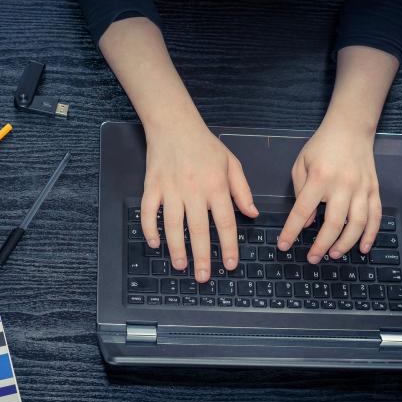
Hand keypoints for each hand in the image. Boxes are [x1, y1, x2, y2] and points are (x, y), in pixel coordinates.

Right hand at [140, 120, 257, 282]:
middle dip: (202, 257)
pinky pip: (149, 212)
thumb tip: (252, 214)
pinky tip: (155, 243)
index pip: (225, 222)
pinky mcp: (152, 186)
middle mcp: (193, 190)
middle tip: (204, 277)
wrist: (174, 124)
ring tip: (181, 266)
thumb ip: (242, 190)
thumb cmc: (204, 144)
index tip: (230, 264)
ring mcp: (170, 189)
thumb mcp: (231, 163)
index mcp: (216, 185)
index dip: (228, 246)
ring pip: (173, 225)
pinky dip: (150, 229)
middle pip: (198, 230)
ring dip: (176, 248)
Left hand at [278, 123, 380, 262]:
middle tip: (312, 258)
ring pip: (357, 224)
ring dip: (345, 244)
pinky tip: (362, 248)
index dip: (291, 231)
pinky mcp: (374, 189)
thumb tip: (308, 222)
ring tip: (333, 255)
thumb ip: (301, 193)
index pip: (302, 211)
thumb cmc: (321, 147)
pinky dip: (370, 235)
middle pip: (333, 224)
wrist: (351, 128)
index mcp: (320, 178)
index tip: (284, 246)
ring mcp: (362, 188)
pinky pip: (375, 216)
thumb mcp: (301, 165)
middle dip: (321, 245)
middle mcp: (343, 185)